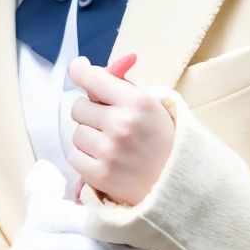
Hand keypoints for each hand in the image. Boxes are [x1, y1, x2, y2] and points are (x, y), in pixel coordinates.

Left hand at [68, 54, 174, 205]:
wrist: (176, 183)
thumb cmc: (159, 139)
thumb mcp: (149, 105)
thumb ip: (118, 84)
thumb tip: (79, 66)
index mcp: (137, 101)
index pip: (93, 78)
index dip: (82, 74)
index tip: (80, 71)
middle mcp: (122, 123)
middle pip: (79, 108)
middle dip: (90, 114)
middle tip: (108, 124)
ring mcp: (109, 150)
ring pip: (76, 134)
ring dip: (88, 139)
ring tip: (110, 146)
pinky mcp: (100, 175)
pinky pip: (73, 157)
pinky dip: (84, 159)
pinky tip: (104, 161)